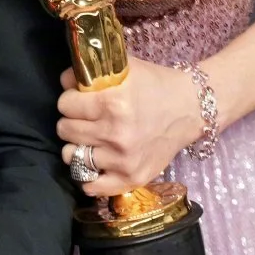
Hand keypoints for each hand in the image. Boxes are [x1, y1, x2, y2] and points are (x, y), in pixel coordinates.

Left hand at [55, 63, 202, 195]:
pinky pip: (92, 186)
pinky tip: (94, 162)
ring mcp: (123, 160)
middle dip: (71, 120)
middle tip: (84, 118)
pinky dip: (88, 176)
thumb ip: (89, 74)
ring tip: (88, 139)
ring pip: (72, 156)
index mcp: (112, 103)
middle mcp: (116, 134)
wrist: (190, 108)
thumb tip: (64, 81)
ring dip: (76, 146)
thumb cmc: (155, 85)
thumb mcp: (124, 68)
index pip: (65, 105)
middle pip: (65, 130)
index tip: (77, 99)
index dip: (69, 99)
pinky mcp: (132, 178)